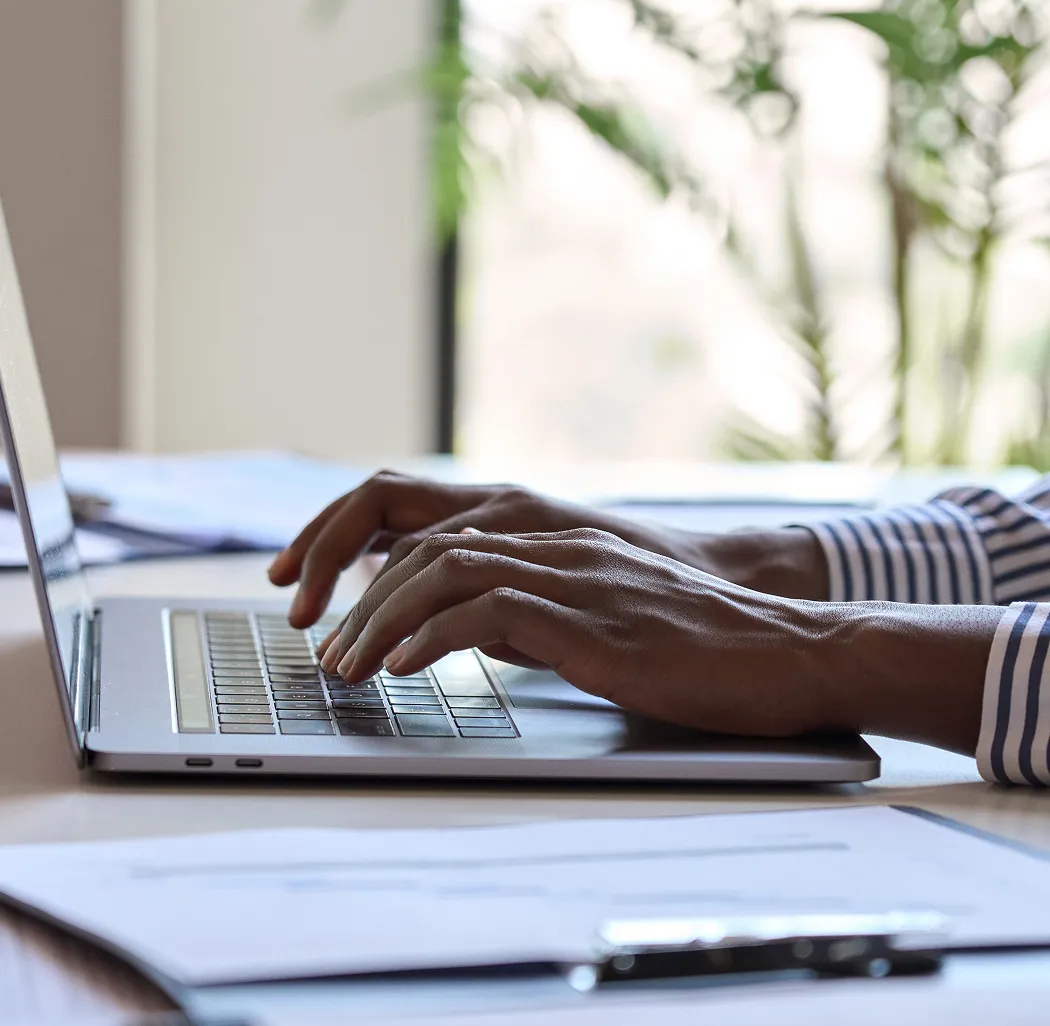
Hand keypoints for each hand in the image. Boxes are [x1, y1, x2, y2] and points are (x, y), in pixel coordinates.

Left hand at [268, 471, 703, 628]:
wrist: (789, 652)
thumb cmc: (704, 649)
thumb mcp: (605, 623)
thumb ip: (538, 615)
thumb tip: (472, 632)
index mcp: (561, 547)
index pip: (445, 538)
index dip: (380, 571)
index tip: (343, 617)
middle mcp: (561, 550)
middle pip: (429, 548)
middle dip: (360, 597)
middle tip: (326, 650)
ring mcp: (577, 580)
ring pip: (446, 571)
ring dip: (380, 619)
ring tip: (344, 666)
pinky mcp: (593, 622)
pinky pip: (490, 613)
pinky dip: (431, 636)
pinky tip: (399, 668)